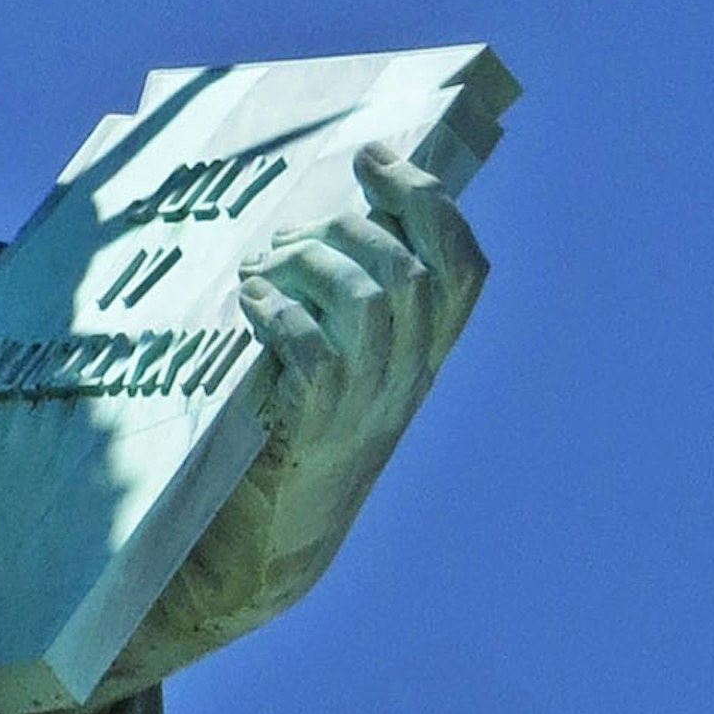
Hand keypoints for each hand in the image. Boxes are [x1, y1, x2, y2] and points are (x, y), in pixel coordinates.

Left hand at [119, 139, 487, 675]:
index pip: (464, 271)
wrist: (258, 556)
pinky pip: (314, 353)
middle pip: (414, 271)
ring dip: (310, 265)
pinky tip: (249, 305)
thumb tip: (327, 220)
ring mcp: (363, 411)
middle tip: (285, 238)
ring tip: (260, 270)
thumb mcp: (334, 371)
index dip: (429, 202)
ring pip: (371, 301)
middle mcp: (405, 384)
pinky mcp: (311, 434)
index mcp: (421, 362)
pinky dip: (281, 313)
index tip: (376, 157)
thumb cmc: (282, 444)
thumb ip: (343, 307)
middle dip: (348, 227)